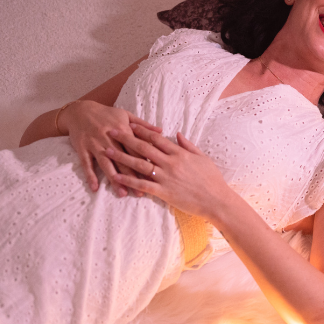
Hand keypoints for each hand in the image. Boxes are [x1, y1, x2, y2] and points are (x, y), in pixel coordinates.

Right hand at [58, 100, 161, 194]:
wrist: (80, 110)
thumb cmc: (106, 113)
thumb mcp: (126, 115)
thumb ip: (143, 125)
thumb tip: (161, 131)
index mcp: (123, 130)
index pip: (136, 150)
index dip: (145, 164)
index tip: (153, 177)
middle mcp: (109, 139)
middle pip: (123, 160)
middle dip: (132, 177)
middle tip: (140, 192)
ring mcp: (95, 144)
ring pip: (106, 164)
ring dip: (114, 179)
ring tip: (122, 193)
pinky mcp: (82, 149)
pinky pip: (86, 164)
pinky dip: (90, 176)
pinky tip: (95, 188)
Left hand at [104, 124, 228, 218]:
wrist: (216, 200)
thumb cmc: (212, 179)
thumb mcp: (202, 157)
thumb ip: (188, 145)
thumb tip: (177, 134)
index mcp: (179, 153)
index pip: (156, 138)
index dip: (142, 130)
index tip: (129, 124)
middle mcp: (170, 163)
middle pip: (144, 148)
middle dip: (126, 138)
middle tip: (111, 131)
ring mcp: (166, 177)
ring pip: (139, 164)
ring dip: (121, 157)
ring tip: (107, 150)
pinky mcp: (164, 192)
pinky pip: (142, 184)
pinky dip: (128, 180)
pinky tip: (116, 176)